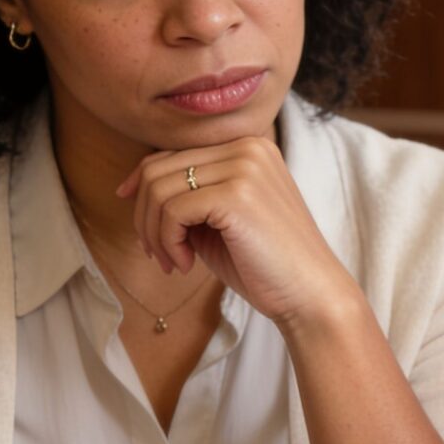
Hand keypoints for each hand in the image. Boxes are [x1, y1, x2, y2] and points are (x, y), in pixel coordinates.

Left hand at [117, 135, 362, 330]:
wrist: (310, 296)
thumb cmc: (264, 265)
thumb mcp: (219, 220)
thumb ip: (188, 197)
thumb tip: (132, 186)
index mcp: (247, 147)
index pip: (172, 154)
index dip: (141, 186)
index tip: (140, 225)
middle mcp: (247, 147)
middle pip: (158, 169)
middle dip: (144, 218)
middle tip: (158, 256)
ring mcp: (245, 167)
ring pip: (159, 189)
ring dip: (155, 234)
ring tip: (174, 262)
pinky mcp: (237, 194)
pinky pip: (173, 211)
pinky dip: (168, 242)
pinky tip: (187, 264)